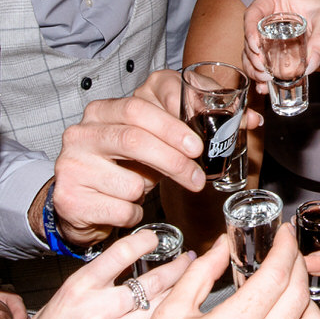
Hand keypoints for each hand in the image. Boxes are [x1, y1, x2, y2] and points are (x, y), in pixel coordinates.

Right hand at [0, 228, 191, 318]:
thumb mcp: (60, 300)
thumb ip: (93, 284)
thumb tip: (126, 268)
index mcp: (78, 287)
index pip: (122, 253)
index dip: (146, 242)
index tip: (157, 239)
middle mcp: (95, 309)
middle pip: (151, 281)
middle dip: (177, 268)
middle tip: (187, 260)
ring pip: (158, 309)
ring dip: (179, 295)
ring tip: (190, 286)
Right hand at [48, 70, 221, 244]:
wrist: (81, 200)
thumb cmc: (126, 166)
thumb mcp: (155, 142)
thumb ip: (195, 125)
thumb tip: (250, 120)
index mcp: (106, 108)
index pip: (141, 104)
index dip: (173, 124)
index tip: (198, 145)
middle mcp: (83, 130)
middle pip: (134, 137)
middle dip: (173, 159)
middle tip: (197, 176)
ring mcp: (72, 162)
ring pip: (131, 181)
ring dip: (151, 193)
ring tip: (147, 191)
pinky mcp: (69, 196)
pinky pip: (120, 209)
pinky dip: (135, 214)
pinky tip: (127, 207)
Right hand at [85, 229, 319, 318]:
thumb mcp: (169, 314)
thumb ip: (200, 274)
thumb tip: (222, 244)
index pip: (275, 277)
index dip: (285, 248)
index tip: (284, 236)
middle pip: (300, 298)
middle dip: (298, 267)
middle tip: (287, 257)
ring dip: (309, 307)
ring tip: (290, 298)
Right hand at [241, 0, 319, 85]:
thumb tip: (307, 67)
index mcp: (279, 2)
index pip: (254, 12)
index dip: (249, 29)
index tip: (256, 47)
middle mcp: (272, 20)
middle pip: (250, 37)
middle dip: (252, 56)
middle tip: (263, 70)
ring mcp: (274, 40)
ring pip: (253, 55)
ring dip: (254, 70)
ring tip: (266, 80)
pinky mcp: (281, 58)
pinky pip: (264, 69)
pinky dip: (261, 79)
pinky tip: (264, 88)